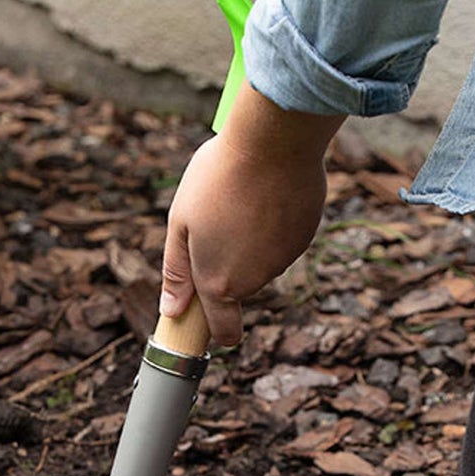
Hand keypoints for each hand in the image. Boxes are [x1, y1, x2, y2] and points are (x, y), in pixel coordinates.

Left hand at [161, 83, 341, 347]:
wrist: (273, 144)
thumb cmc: (217, 179)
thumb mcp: (181, 222)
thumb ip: (176, 272)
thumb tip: (172, 311)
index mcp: (218, 281)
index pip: (224, 330)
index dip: (215, 331)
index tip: (206, 320)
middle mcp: (254, 280)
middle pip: (238, 287)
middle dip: (226, 265)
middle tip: (215, 219)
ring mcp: (283, 260)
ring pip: (260, 261)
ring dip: (249, 241)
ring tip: (241, 199)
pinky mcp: (303, 238)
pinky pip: (282, 240)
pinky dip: (273, 224)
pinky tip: (266, 193)